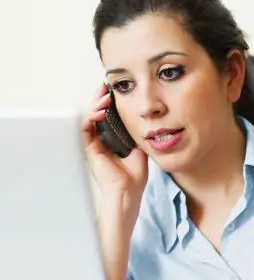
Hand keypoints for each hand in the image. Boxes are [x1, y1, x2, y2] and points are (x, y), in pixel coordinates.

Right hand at [82, 85, 147, 201]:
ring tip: (104, 96)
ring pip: (88, 118)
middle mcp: (99, 141)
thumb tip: (141, 120)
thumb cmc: (134, 176)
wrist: (128, 191)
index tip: (114, 93)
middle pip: (95, 115)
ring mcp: (93, 145)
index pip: (106, 118)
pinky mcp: (88, 149)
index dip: (108, 104)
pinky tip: (100, 112)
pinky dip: (90, 117)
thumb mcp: (139, 149)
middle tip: (105, 87)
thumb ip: (136, 135)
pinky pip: (85, 128)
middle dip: (99, 99)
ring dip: (95, 105)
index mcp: (111, 141)